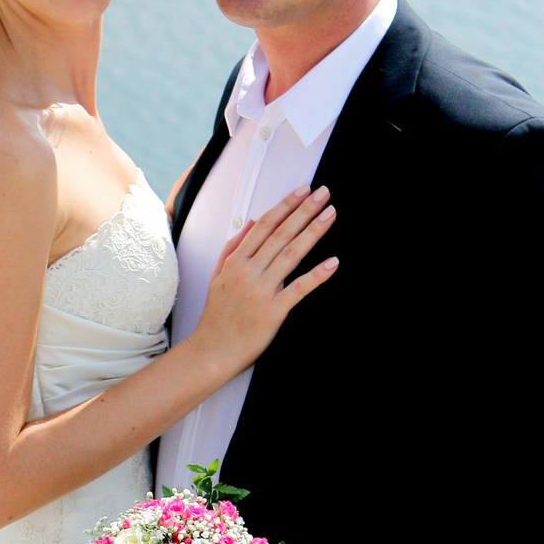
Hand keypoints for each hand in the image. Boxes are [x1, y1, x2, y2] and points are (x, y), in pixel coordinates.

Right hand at [190, 186, 337, 378]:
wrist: (211, 352)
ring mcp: (261, 291)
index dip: (285, 206)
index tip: (302, 191)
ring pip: (291, 254)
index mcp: (235, 262)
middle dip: (304, 210)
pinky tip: (333, 262)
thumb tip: (249, 222)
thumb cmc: (216, 316)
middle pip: (280, 234)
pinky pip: (298, 289)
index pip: (264, 226)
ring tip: (330, 214)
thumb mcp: (217, 277)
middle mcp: (248, 272)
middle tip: (323, 193)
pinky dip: (317, 275)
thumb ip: (233, 248)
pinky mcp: (273, 311)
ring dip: (313, 232)